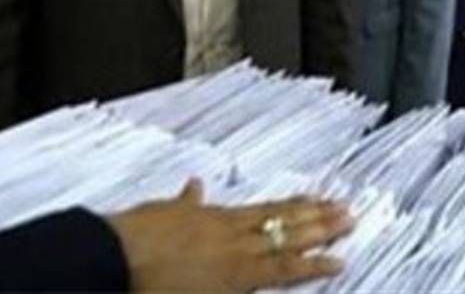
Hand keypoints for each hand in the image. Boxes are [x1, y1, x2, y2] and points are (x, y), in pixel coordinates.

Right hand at [107, 179, 352, 292]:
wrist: (115, 254)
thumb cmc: (133, 236)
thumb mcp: (163, 212)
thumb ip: (185, 202)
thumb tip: (194, 185)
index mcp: (216, 217)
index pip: (266, 210)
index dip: (295, 206)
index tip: (319, 200)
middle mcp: (233, 232)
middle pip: (285, 222)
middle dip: (318, 217)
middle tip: (348, 211)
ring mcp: (236, 255)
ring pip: (290, 240)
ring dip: (323, 234)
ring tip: (349, 227)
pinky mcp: (234, 278)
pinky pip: (281, 271)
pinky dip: (309, 267)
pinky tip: (334, 265)